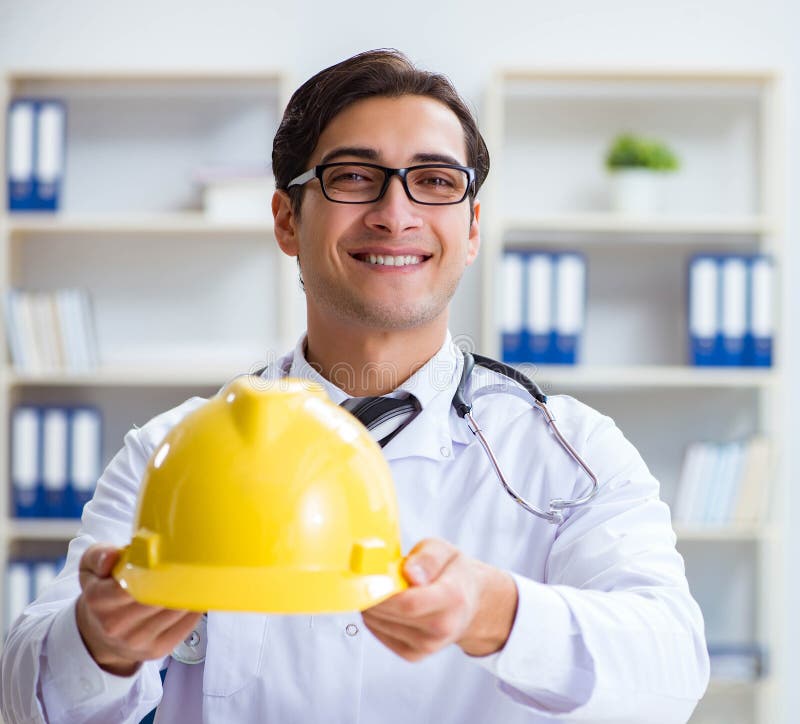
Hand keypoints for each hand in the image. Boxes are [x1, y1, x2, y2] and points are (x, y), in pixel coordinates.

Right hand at [75, 544, 201, 675]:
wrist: (100, 633)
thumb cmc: (102, 592)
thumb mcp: (90, 567)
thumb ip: (99, 555)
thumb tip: (114, 556)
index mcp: (98, 599)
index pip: (132, 583)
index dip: (154, 569)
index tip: (170, 556)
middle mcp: (115, 624)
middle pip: (158, 596)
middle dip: (175, 579)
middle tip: (189, 563)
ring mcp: (137, 641)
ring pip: (175, 610)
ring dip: (188, 592)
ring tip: (192, 578)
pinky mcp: (157, 650)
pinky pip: (185, 625)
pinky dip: (193, 609)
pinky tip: (192, 597)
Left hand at [361, 538, 517, 661]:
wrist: (470, 602)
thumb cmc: (452, 571)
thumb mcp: (443, 551)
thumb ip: (427, 558)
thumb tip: (409, 573)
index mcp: (453, 598)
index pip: (410, 603)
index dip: (383, 591)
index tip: (368, 575)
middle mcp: (443, 627)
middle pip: (393, 614)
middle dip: (372, 594)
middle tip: (366, 576)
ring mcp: (428, 645)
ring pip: (382, 625)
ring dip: (371, 604)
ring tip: (380, 587)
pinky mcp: (414, 655)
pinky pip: (381, 634)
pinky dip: (375, 618)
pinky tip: (385, 604)